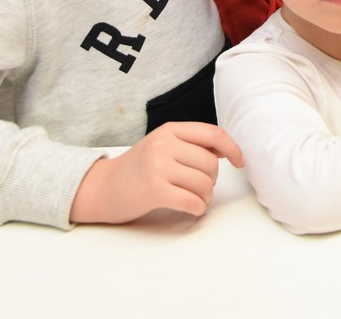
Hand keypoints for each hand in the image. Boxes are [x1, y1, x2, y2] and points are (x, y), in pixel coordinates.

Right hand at [69, 122, 243, 223]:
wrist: (100, 188)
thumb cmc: (138, 168)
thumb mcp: (163, 145)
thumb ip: (191, 144)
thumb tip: (226, 151)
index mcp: (170, 130)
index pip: (213, 134)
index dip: (232, 148)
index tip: (239, 162)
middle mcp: (164, 145)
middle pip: (210, 164)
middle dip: (212, 180)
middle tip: (200, 188)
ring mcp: (157, 167)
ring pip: (203, 183)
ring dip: (205, 197)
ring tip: (195, 199)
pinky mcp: (153, 190)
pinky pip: (191, 201)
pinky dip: (197, 208)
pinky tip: (192, 209)